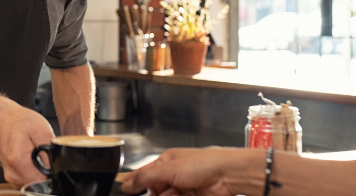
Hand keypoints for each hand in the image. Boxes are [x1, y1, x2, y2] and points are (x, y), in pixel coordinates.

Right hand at [0, 104, 54, 187]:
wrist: (2, 121)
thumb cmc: (20, 122)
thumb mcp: (41, 129)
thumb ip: (50, 151)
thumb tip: (57, 169)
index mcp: (19, 161)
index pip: (44, 181)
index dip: (52, 172)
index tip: (49, 160)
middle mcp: (12, 173)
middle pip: (40, 184)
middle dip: (46, 172)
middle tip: (42, 154)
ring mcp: (11, 177)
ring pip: (34, 183)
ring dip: (39, 172)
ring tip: (36, 155)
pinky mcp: (12, 177)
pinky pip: (29, 181)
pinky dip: (33, 172)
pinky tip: (31, 159)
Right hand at [121, 148, 255, 195]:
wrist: (228, 176)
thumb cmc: (203, 163)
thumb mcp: (168, 169)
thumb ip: (145, 177)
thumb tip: (127, 183)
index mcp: (166, 162)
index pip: (144, 173)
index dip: (135, 183)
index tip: (127, 191)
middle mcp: (174, 174)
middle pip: (154, 189)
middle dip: (154, 193)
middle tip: (160, 192)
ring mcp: (183, 188)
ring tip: (176, 193)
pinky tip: (181, 195)